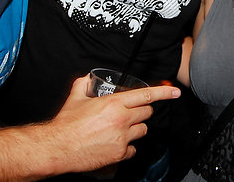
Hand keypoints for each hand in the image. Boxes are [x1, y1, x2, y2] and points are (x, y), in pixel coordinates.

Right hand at [47, 76, 179, 172]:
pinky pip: (134, 149)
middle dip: (141, 111)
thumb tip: (86, 79)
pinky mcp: (119, 154)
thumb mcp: (76, 97)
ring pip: (142, 130)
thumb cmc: (66, 124)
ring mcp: (122, 138)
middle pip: (146, 112)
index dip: (163, 93)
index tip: (174, 92)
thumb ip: (84, 84)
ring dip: (136, 127)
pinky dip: (128, 146)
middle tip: (130, 112)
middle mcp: (122, 119)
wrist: (59, 147)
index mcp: (114, 103)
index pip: (145, 95)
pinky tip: (116, 143)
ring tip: (121, 127)